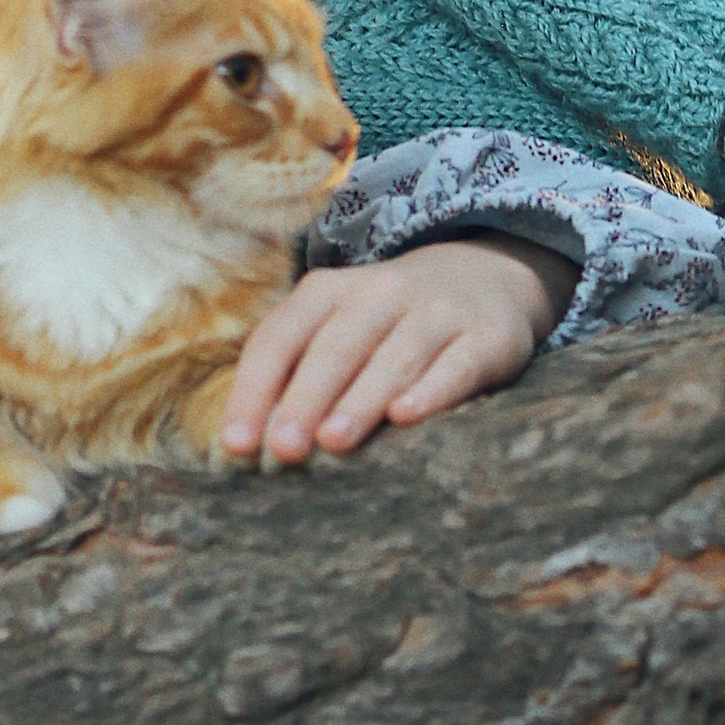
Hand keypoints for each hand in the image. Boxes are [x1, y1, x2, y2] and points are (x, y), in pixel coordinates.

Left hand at [217, 236, 575, 463]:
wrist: (488, 274)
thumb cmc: (390, 323)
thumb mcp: (341, 327)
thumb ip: (299, 370)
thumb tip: (253, 440)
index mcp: (329, 291)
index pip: (280, 337)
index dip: (254, 388)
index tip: (236, 444)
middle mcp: (381, 292)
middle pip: (335, 347)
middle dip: (305, 399)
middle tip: (283, 449)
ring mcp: (436, 312)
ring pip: (393, 358)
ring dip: (360, 400)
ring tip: (332, 442)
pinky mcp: (487, 337)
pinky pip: (456, 366)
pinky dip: (430, 390)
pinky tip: (406, 416)